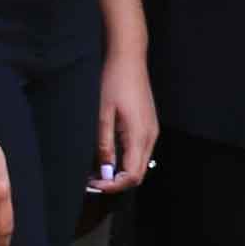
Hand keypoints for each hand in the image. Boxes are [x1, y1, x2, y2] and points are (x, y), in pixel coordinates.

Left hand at [94, 59, 158, 194]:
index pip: (132, 175)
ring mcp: (152, 130)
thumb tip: (104, 170)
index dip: (114, 186)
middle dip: (117, 182)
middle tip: (93, 181)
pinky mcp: (149, 125)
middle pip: (139, 173)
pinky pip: (140, 151)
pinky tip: (109, 155)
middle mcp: (150, 136)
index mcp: (139, 135)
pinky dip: (126, 160)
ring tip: (97, 170)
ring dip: (121, 172)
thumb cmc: (114, 82)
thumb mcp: (102, 114)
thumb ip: (104, 144)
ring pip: (140, 163)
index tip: (94, 185)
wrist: (128, 59)